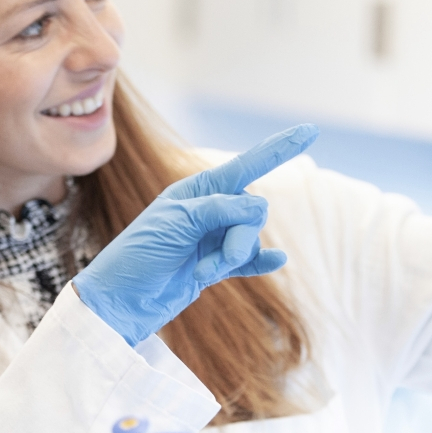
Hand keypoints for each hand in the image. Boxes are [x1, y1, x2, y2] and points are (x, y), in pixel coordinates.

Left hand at [73, 124, 319, 345]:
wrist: (120, 303)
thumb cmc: (138, 255)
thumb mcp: (178, 223)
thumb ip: (220, 210)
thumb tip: (257, 208)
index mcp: (196, 190)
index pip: (247, 164)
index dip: (280, 148)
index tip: (311, 130)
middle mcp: (208, 210)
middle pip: (253, 210)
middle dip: (242, 234)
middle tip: (218, 258)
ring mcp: (212, 238)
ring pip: (250, 238)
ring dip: (233, 257)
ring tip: (205, 272)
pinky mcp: (214, 266)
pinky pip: (249, 259)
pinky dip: (261, 261)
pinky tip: (278, 261)